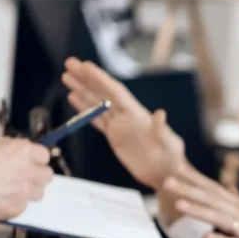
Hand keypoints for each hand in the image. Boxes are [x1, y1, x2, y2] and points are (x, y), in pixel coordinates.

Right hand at [0, 138, 52, 220]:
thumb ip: (7, 149)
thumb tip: (14, 152)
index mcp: (22, 152)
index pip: (44, 155)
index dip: (36, 158)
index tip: (31, 160)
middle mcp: (28, 171)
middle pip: (47, 175)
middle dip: (37, 174)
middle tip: (25, 175)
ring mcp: (24, 192)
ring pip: (39, 192)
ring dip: (29, 190)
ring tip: (13, 188)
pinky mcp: (17, 208)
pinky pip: (24, 205)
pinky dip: (16, 203)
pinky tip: (2, 199)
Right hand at [61, 57, 185, 188]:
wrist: (166, 174)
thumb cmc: (172, 159)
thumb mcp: (169, 145)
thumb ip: (162, 130)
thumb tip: (160, 113)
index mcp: (137, 114)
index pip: (116, 93)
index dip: (101, 79)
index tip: (85, 66)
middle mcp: (127, 116)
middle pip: (103, 93)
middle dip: (86, 78)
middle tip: (69, 63)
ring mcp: (120, 125)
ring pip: (97, 103)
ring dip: (82, 89)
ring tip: (66, 76)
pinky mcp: (115, 136)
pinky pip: (96, 119)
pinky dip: (84, 109)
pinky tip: (73, 97)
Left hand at [162, 165, 238, 237]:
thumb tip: (228, 190)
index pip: (215, 189)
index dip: (196, 179)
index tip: (178, 168)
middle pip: (213, 200)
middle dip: (190, 189)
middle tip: (168, 179)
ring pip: (221, 219)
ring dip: (200, 210)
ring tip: (179, 203)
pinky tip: (208, 237)